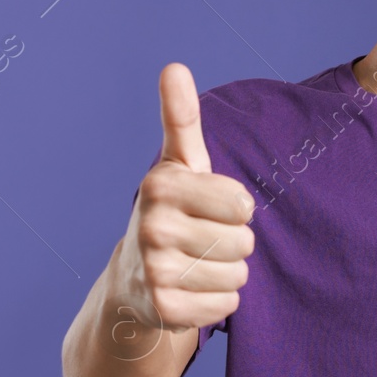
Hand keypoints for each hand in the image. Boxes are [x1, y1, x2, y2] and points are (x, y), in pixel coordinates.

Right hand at [117, 63, 254, 334]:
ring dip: (227, 274)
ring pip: (238, 277)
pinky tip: (192, 292)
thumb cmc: (171, 211)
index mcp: (160, 185)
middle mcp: (151, 226)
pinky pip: (226, 307)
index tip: (208, 209)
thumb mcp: (179, 164)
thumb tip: (174, 67)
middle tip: (202, 241)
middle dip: (234, 244)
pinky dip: (218, 303)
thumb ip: (180, 119)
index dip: (235, 209)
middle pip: (244, 242)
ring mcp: (154, 270)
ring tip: (197, 266)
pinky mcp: (163, 309)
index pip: (242, 204)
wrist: (133, 280)